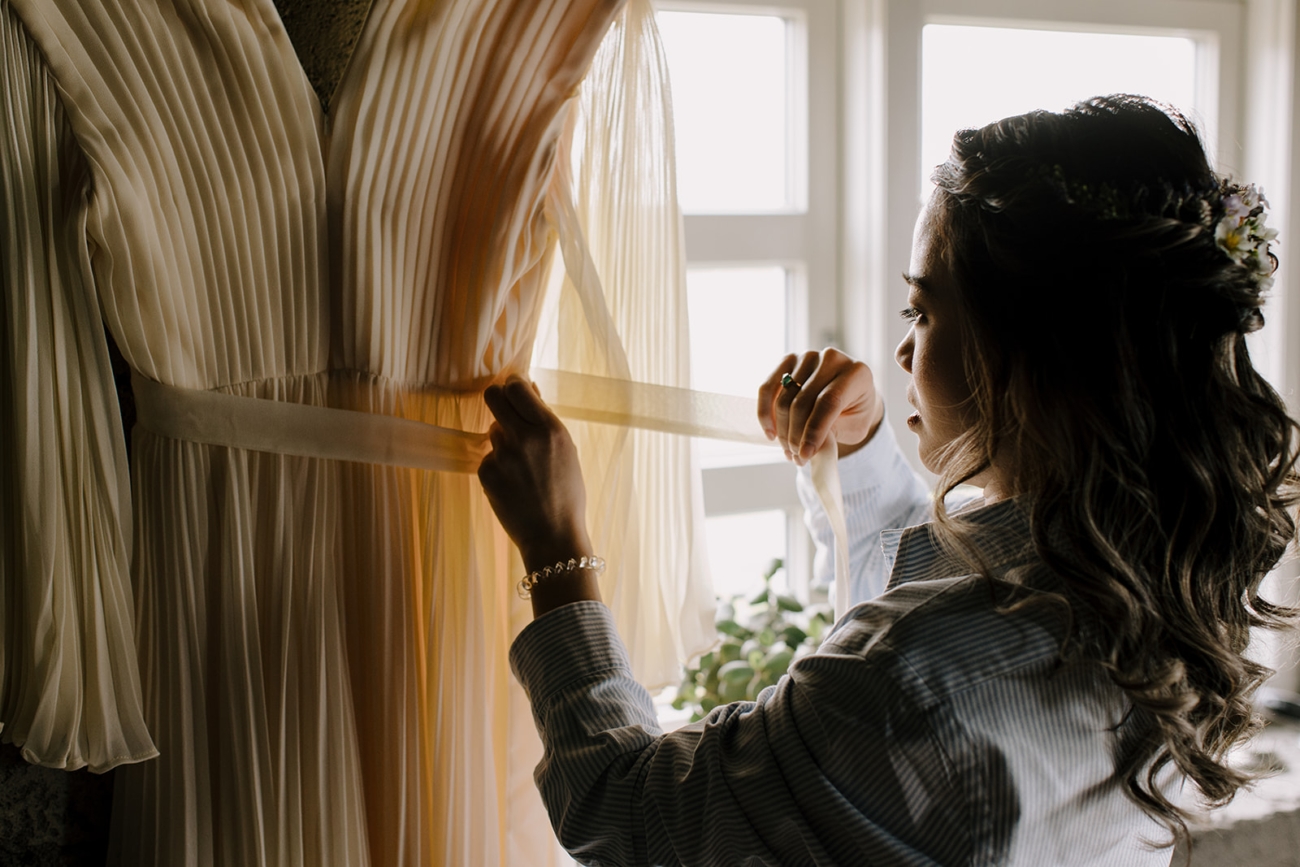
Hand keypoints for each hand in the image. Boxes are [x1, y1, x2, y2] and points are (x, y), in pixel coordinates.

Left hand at [478, 375, 592, 574]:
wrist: (553, 534)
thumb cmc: (566, 492)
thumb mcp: (567, 450)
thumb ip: (545, 418)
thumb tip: (529, 386)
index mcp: (550, 429)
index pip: (516, 386)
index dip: (512, 385)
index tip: (515, 391)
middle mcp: (525, 438)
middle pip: (493, 396)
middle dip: (498, 399)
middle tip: (506, 412)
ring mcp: (503, 456)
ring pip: (492, 430)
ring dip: (503, 440)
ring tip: (522, 465)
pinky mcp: (487, 473)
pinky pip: (488, 456)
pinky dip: (498, 465)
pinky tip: (514, 483)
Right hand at [757, 348, 883, 464]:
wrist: (849, 394)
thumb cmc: (853, 412)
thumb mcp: (854, 427)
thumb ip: (833, 432)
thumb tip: (804, 445)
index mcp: (856, 374)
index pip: (828, 402)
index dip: (814, 431)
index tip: (805, 455)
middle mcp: (832, 358)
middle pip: (802, 402)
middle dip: (796, 436)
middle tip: (797, 458)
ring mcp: (808, 356)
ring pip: (784, 399)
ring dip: (782, 431)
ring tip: (788, 451)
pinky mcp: (788, 359)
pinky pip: (767, 388)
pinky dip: (765, 413)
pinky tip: (771, 433)